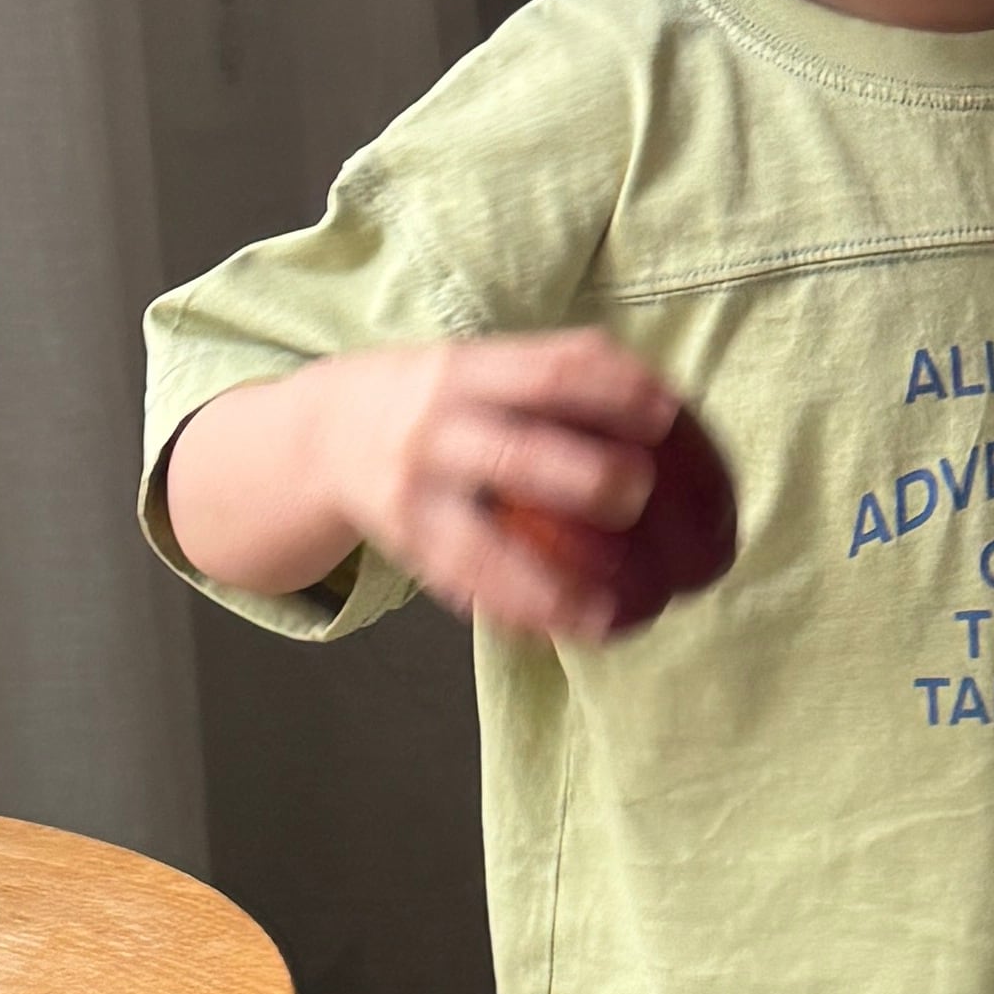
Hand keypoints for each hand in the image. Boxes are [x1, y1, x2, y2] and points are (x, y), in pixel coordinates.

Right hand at [320, 331, 691, 639]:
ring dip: (547, 588)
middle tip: (640, 497)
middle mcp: (436, 431)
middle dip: (582, 478)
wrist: (323, 436)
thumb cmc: (437, 399)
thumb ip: (554, 371)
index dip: (612, 391)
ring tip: (609, 613)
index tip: (667, 413)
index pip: (548, 373)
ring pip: (481, 551)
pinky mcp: (408, 550)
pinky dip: (520, 614)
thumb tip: (669, 397)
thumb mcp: (480, 364)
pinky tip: (574, 630)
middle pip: (514, 456)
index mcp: (467, 372)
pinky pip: (465, 589)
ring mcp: (415, 496)